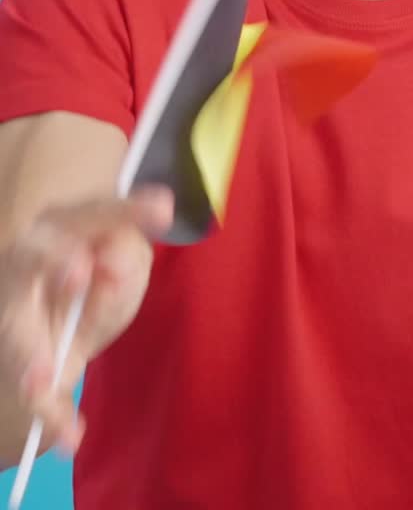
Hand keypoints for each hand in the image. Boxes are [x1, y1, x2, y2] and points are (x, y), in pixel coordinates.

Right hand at [0, 186, 172, 464]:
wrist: (61, 317)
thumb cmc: (100, 271)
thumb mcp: (125, 258)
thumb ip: (124, 252)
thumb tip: (111, 265)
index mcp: (62, 224)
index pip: (92, 212)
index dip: (125, 210)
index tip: (163, 210)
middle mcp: (29, 259)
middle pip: (30, 255)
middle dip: (54, 262)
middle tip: (79, 275)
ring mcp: (16, 310)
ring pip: (15, 327)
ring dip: (28, 354)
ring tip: (41, 380)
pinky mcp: (24, 361)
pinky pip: (32, 391)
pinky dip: (50, 416)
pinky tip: (68, 437)